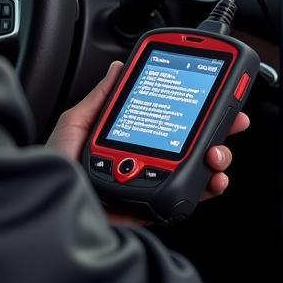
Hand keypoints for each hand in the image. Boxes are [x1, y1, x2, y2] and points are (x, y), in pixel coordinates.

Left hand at [48, 61, 250, 226]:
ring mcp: (150, 185)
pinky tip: (211, 180)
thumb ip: (100, 98)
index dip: (193, 107)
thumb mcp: (74, 126)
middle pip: (189, 143)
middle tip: (232, 122)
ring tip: (217, 154)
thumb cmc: (54, 174)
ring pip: (195, 169)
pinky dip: (206, 189)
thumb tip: (118, 69)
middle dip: (216, 131)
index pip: (167, 118)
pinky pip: (186, 199)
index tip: (213, 93)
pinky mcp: (153, 210)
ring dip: (216, 159)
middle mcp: (142, 161)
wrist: (50, 212)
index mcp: (126, 139)